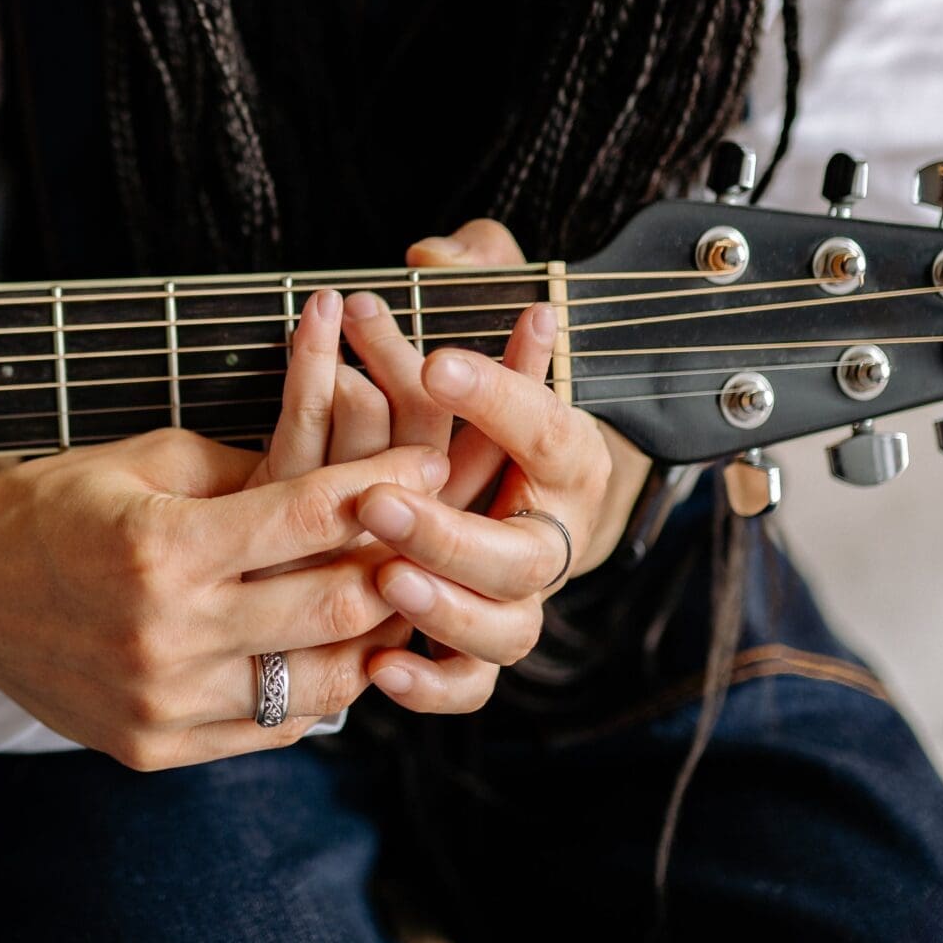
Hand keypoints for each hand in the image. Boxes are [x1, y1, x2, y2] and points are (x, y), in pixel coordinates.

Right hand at [0, 431, 447, 770]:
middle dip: (403, 568)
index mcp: (160, 546)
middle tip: (442, 540)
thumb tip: (357, 478)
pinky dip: (317, 693)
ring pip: (319, 684)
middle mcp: (163, 633)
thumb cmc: (62, 500)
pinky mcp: (154, 748)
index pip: (310, 516)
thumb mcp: (150, 459)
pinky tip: (338, 655)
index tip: (432, 463)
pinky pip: (272, 729)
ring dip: (373, 643)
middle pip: (333, 609)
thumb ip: (252, 473)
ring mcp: (160, 702)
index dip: (386, 485)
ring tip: (402, 602)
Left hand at [350, 221, 649, 714]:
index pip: (548, 428)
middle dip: (450, 530)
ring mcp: (516, 602)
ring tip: (382, 579)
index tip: (434, 357)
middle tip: (379, 500)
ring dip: (444, 608)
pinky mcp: (475, 650)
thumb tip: (432, 255)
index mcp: (563, 456)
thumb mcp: (483, 316)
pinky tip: (380, 668)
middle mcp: (549, 536)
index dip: (499, 394)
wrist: (506, 490)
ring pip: (504, 629)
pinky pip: (468, 686)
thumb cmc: (477, 396)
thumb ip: (471, 272)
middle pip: (521, 553)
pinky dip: (432, 687)